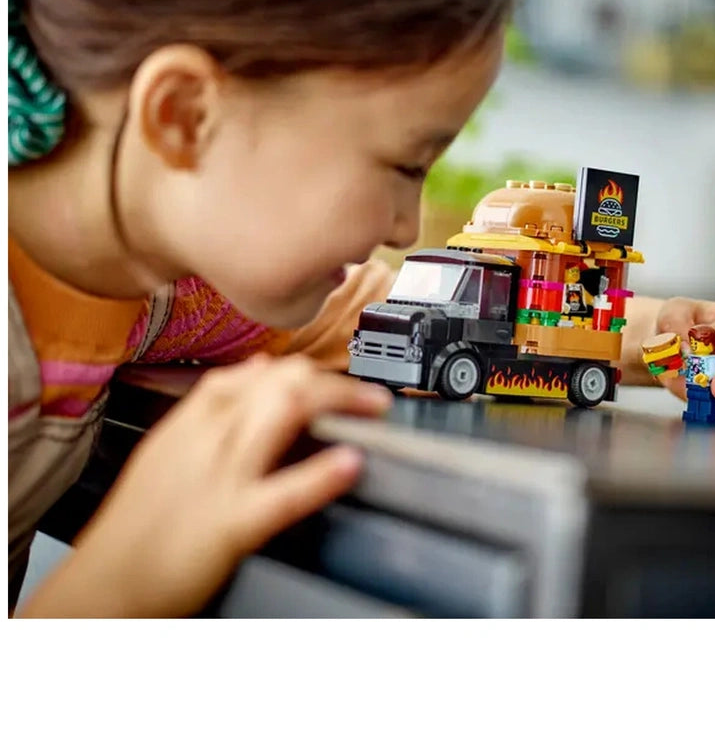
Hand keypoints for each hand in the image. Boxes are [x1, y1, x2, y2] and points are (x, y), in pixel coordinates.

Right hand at [19, 354, 392, 616]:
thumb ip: (213, 410)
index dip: (300, 369)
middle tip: (370, 395)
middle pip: (276, 383)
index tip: (330, 378)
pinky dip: (320, 475)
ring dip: (337, 402)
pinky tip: (349, 464)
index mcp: (190, 424)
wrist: (98, 589)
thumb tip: (259, 369)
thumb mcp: (168, 452)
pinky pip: (280, 493)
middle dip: (330, 381)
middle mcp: (206, 440)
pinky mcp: (228, 525)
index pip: (252, 374)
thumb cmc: (137, 526)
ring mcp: (218, 480)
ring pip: (280, 414)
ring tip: (373, 407)